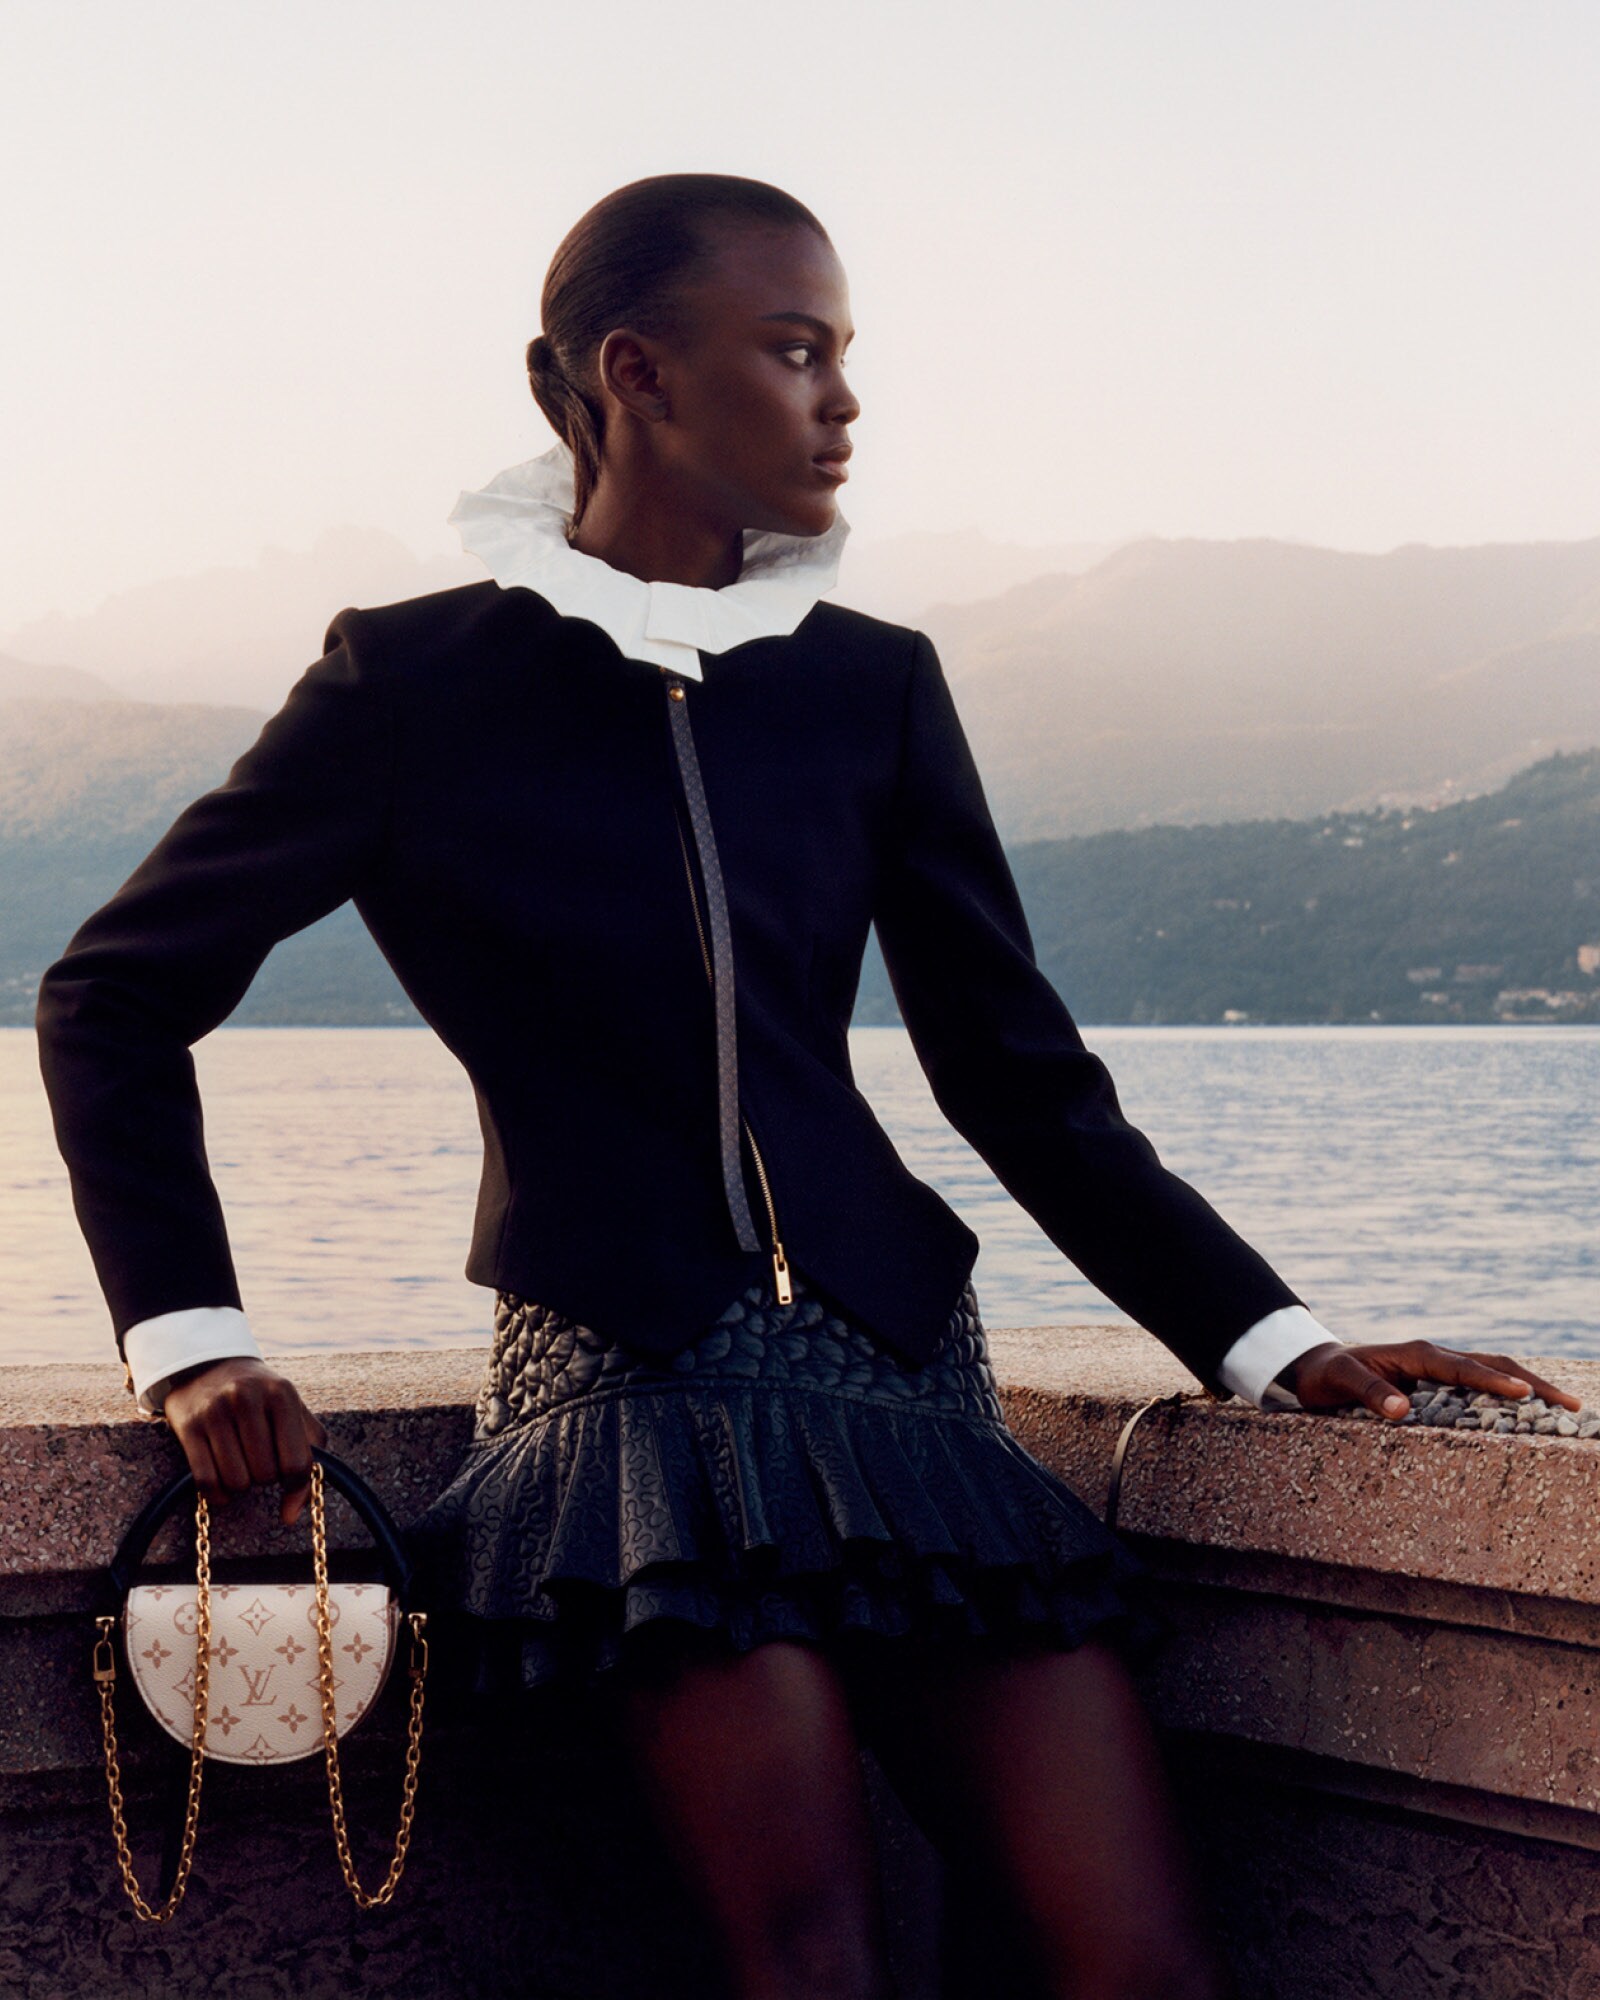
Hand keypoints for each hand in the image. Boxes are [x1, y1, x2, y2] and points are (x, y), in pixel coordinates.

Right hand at [161, 1357, 329, 1525]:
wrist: (208, 1365)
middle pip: (266, 1475)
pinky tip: (223, 1487)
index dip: (296, 1486)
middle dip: (266, 1477)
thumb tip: (292, 1514)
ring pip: (236, 1482)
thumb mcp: (291, 1408)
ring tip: (242, 1465)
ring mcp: (214, 1411)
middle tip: (260, 1460)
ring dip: (241, 1484)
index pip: (296, 1462)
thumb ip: (309, 1453)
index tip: (289, 1490)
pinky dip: (218, 1495)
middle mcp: (247, 1398)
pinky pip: (206, 1482)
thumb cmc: (260, 1396)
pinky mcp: (188, 1427)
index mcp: (281, 1394)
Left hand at [1282, 1339, 1583, 1422]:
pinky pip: (1480, 1385)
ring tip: (1566, 1407)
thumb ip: (1366, 1392)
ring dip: (1529, 1387)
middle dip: (1532, 1383)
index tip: (1525, 1395)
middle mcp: (1433, 1356)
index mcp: (1415, 1353)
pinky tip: (1531, 1411)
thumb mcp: (1338, 1381)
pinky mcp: (1439, 1381)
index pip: (1462, 1367)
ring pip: (1492, 1371)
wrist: (1316, 1366)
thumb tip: (1399, 1409)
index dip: (1494, 1381)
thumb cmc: (1327, 1374)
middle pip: (1492, 1364)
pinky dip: (1508, 1395)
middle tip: (1571, 1405)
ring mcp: (1439, 1367)